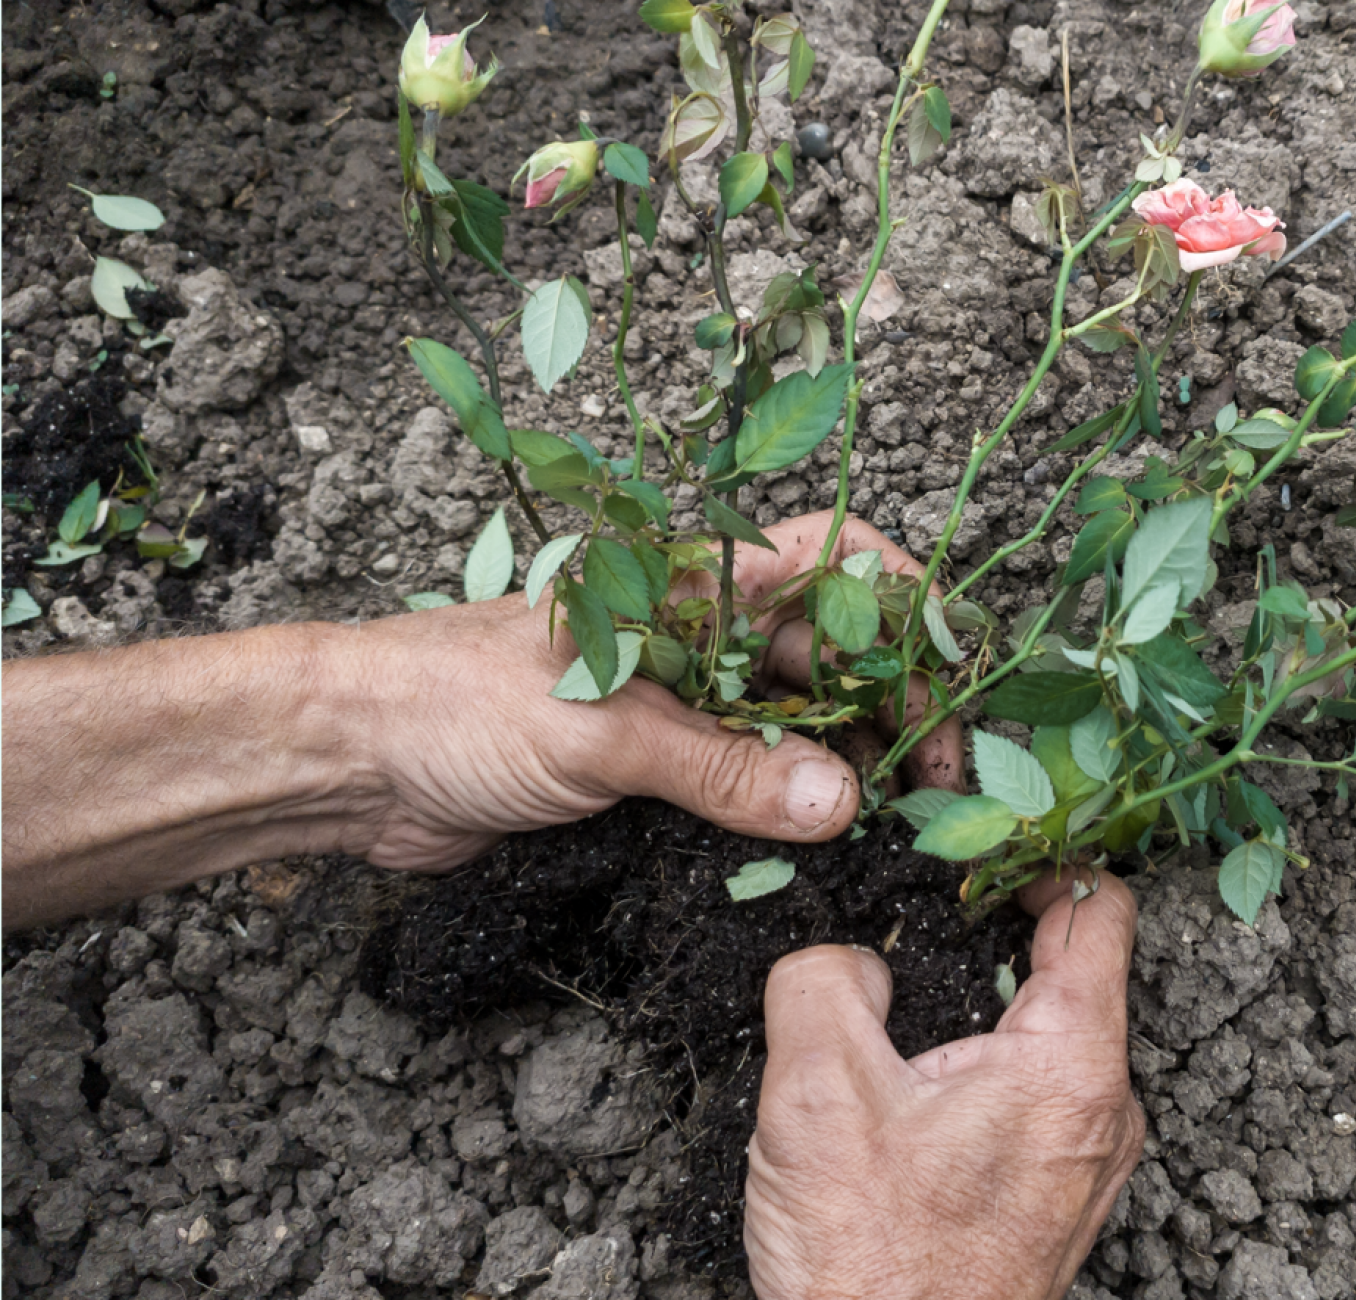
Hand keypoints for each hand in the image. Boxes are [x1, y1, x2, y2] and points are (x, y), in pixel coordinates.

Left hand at [349, 510, 963, 872]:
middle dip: (891, 707)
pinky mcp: (649, 768)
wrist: (348, 761)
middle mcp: (696, 636)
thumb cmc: (455, 703)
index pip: (826, 561)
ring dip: (845, 768)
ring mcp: (675, 703)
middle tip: (934, 785)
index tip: (954, 666)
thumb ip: (720, 768)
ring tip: (892, 825)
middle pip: (828, 655)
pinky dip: (786, 810)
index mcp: (690, 587)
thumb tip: (838, 802)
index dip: (900, 599)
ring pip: (792, 724)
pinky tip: (820, 847)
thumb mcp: (600, 732)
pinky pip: (742, 782)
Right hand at [745, 870, 1145, 1299]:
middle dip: (992, 935)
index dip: (1041, 855)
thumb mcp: (816, 1094)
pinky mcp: (1055, 1200)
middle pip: (1071, 971)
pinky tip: (911, 1095)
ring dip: (979, 1013)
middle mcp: (1104, 1110)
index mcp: (1074, 1065)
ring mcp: (1087, 1161)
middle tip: (918, 921)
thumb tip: (849, 960)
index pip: (1100, 908)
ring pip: (1046, 1039)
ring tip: (902, 1018)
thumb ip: (826, 982)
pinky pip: (1033, 1099)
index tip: (983, 844)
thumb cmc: (873, 1271)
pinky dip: (981, 1073)